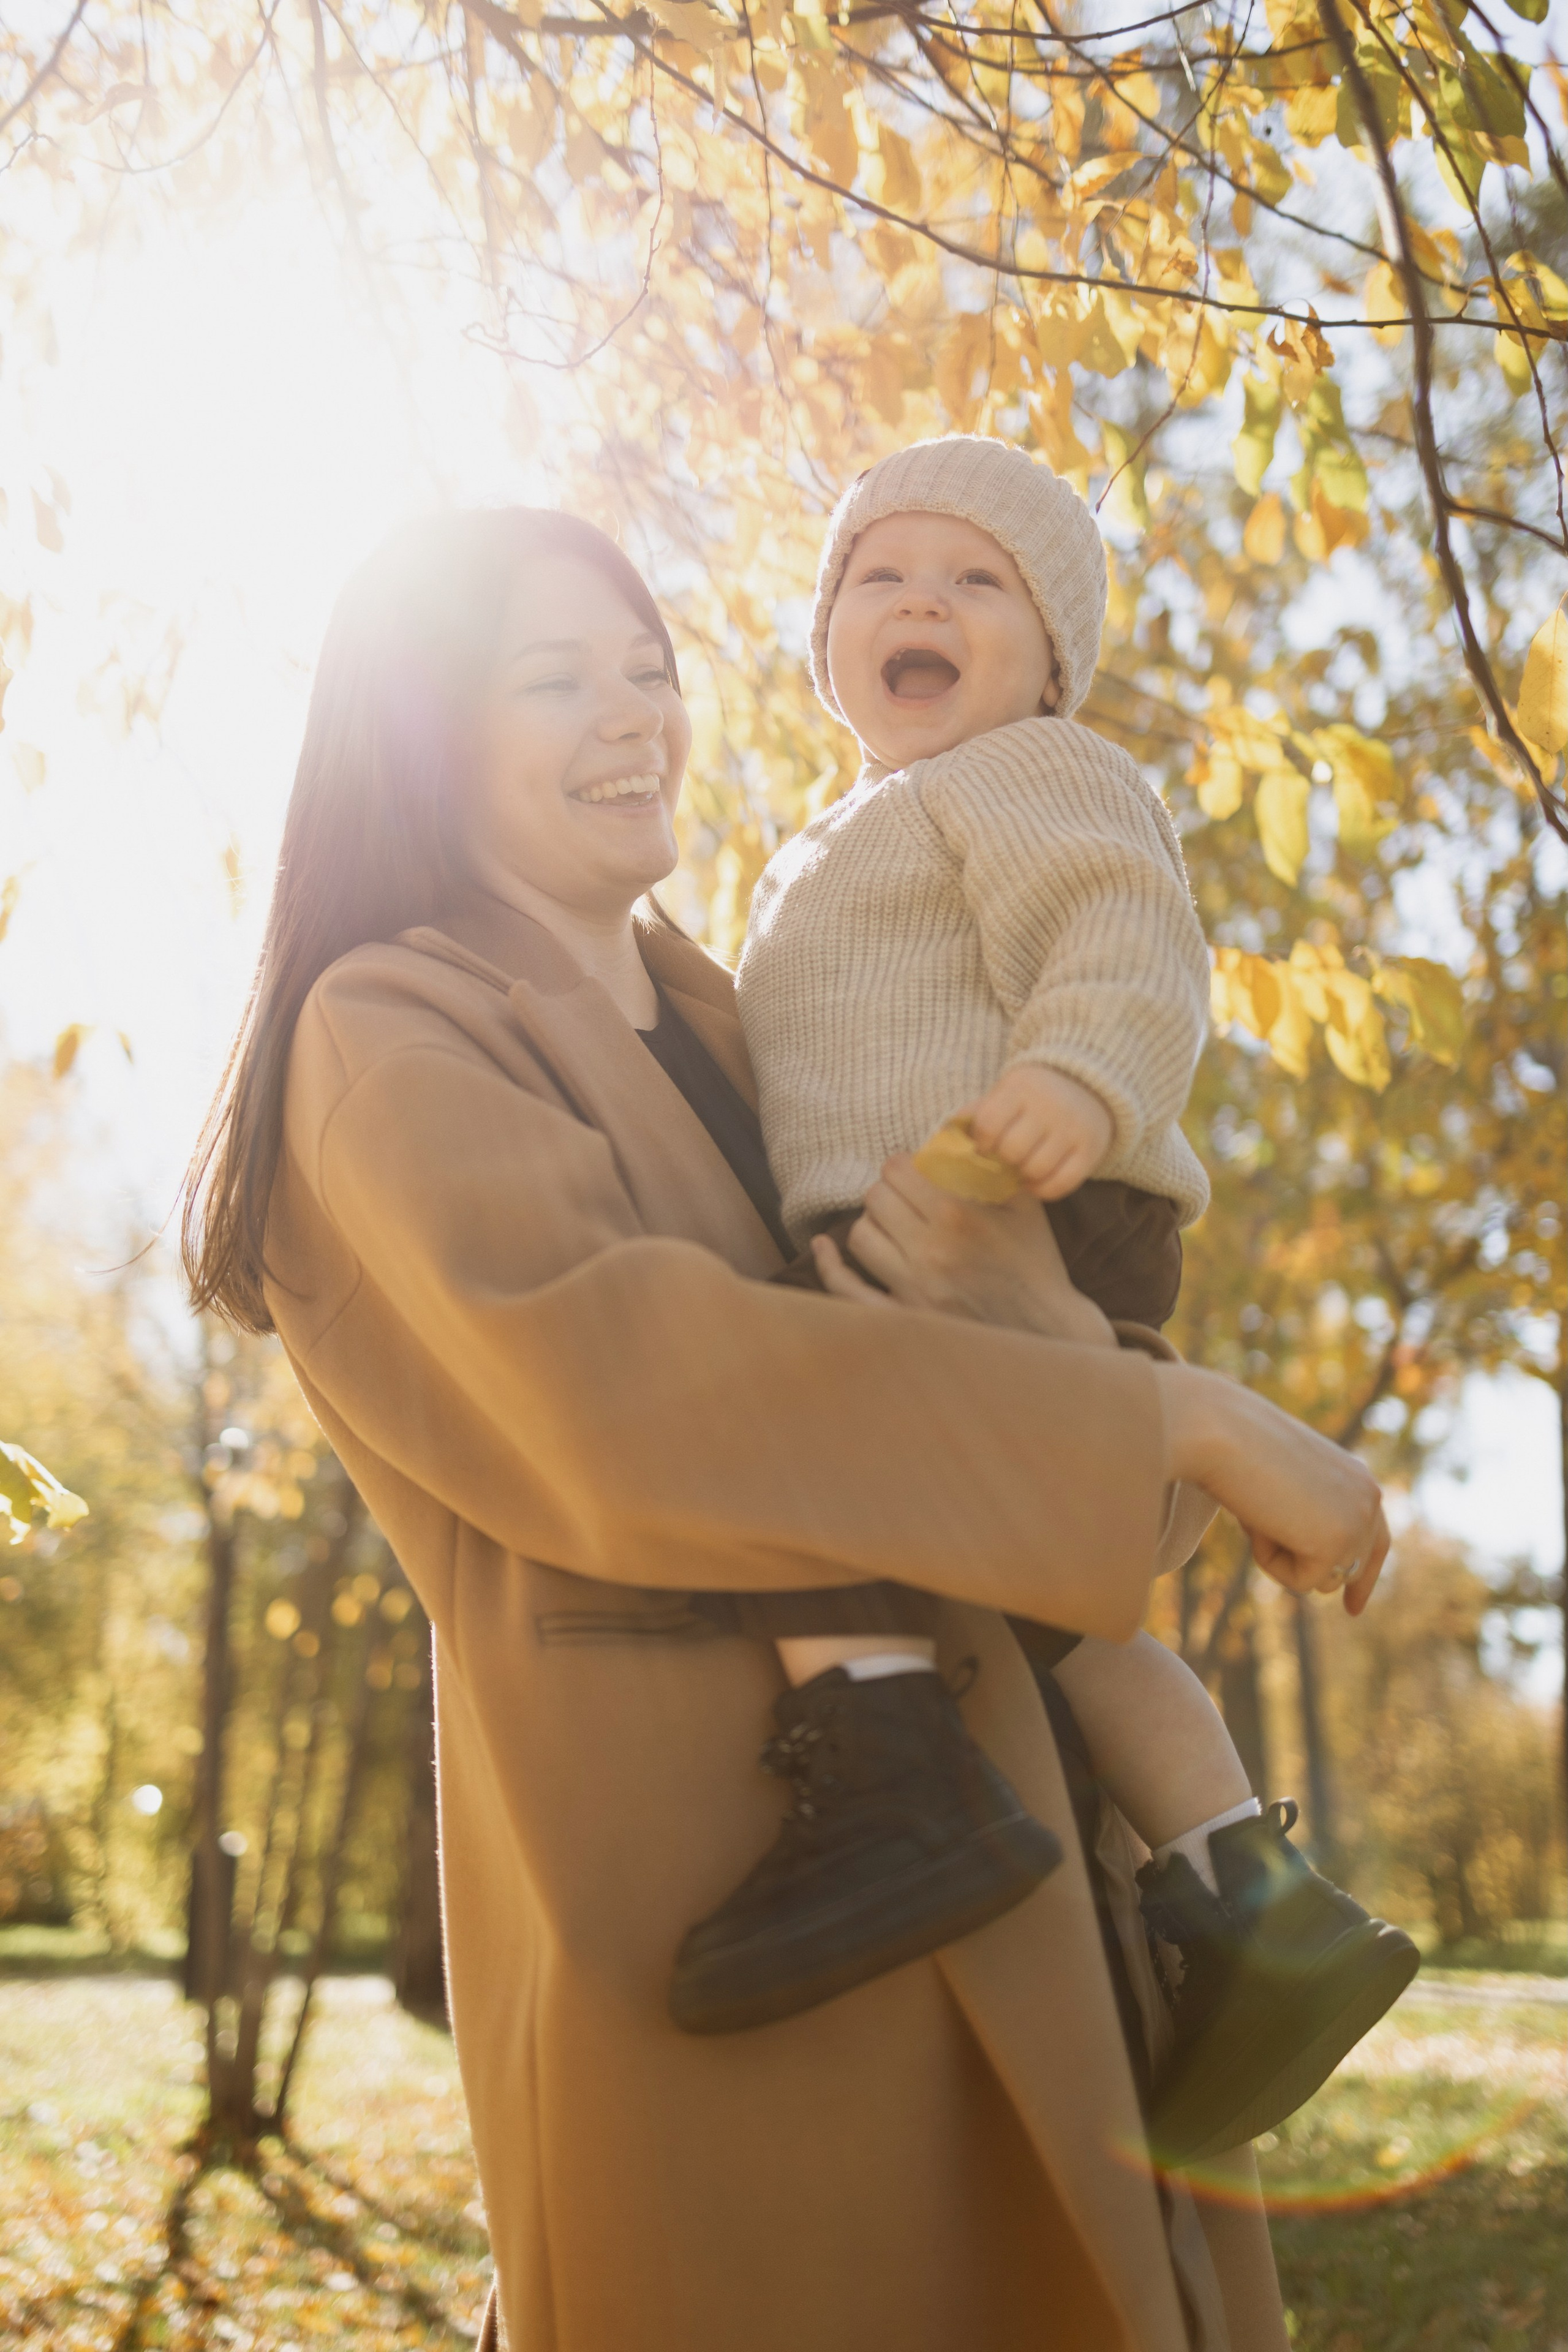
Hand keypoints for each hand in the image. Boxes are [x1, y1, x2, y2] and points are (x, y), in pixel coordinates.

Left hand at [811, 1154, 1116, 1345]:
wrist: (1046, 1329)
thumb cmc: (1035, 1262)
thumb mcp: (1024, 1203)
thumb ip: (993, 1163)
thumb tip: (960, 1124)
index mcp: (958, 1216)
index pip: (899, 1170)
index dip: (903, 1165)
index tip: (913, 1170)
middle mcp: (930, 1251)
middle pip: (876, 1199)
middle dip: (888, 1190)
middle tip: (903, 1195)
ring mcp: (913, 1289)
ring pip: (861, 1236)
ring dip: (872, 1222)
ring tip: (889, 1223)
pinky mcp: (904, 1318)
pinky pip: (848, 1290)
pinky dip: (830, 1266)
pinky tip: (823, 1248)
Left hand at [966, 1067, 1113, 1200]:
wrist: (1087, 1082)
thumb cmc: (1033, 1093)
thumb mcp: (1006, 1092)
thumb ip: (977, 1112)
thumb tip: (943, 1139)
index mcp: (1021, 1089)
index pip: (989, 1123)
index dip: (981, 1143)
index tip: (984, 1148)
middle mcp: (1050, 1107)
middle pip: (1012, 1150)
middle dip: (1002, 1161)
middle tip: (1003, 1161)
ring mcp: (1073, 1129)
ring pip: (1037, 1169)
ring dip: (1022, 1177)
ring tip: (1019, 1169)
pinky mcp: (1091, 1150)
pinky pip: (1062, 1184)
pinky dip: (1044, 1190)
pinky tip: (1035, 1182)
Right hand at [1157, 1365, 1389, 1615]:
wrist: (1221, 1431)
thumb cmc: (1235, 1449)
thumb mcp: (1282, 1484)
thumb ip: (1307, 1515)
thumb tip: (1311, 1567)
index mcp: (1358, 1478)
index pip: (1375, 1540)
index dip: (1363, 1577)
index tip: (1351, 1611)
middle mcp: (1369, 1498)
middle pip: (1350, 1570)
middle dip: (1308, 1568)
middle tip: (1264, 1537)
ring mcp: (1359, 1522)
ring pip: (1321, 1579)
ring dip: (1282, 1558)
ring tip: (1258, 1512)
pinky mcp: (1338, 1543)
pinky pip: (1300, 1582)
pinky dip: (1270, 1561)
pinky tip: (1259, 1521)